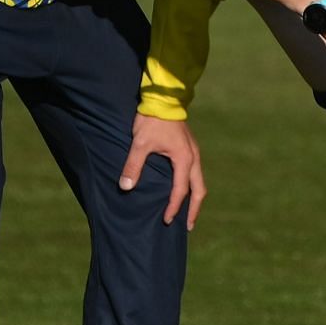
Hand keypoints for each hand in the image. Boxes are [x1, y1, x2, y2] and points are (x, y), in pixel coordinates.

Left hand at [120, 113, 205, 229]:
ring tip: (188, 213)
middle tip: (188, 226)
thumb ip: (133, 166)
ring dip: (195, 198)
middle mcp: (193, 157)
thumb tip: (126, 187)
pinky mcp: (190, 147)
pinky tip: (184, 190)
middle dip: (194, 209)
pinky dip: (192, 186)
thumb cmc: (152, 120)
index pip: (180, 190)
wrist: (163, 98)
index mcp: (184, 159)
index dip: (173, 207)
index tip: (166, 220)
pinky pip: (195, 173)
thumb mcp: (140, 143)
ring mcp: (194, 152)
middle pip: (200, 190)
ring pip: (199, 181)